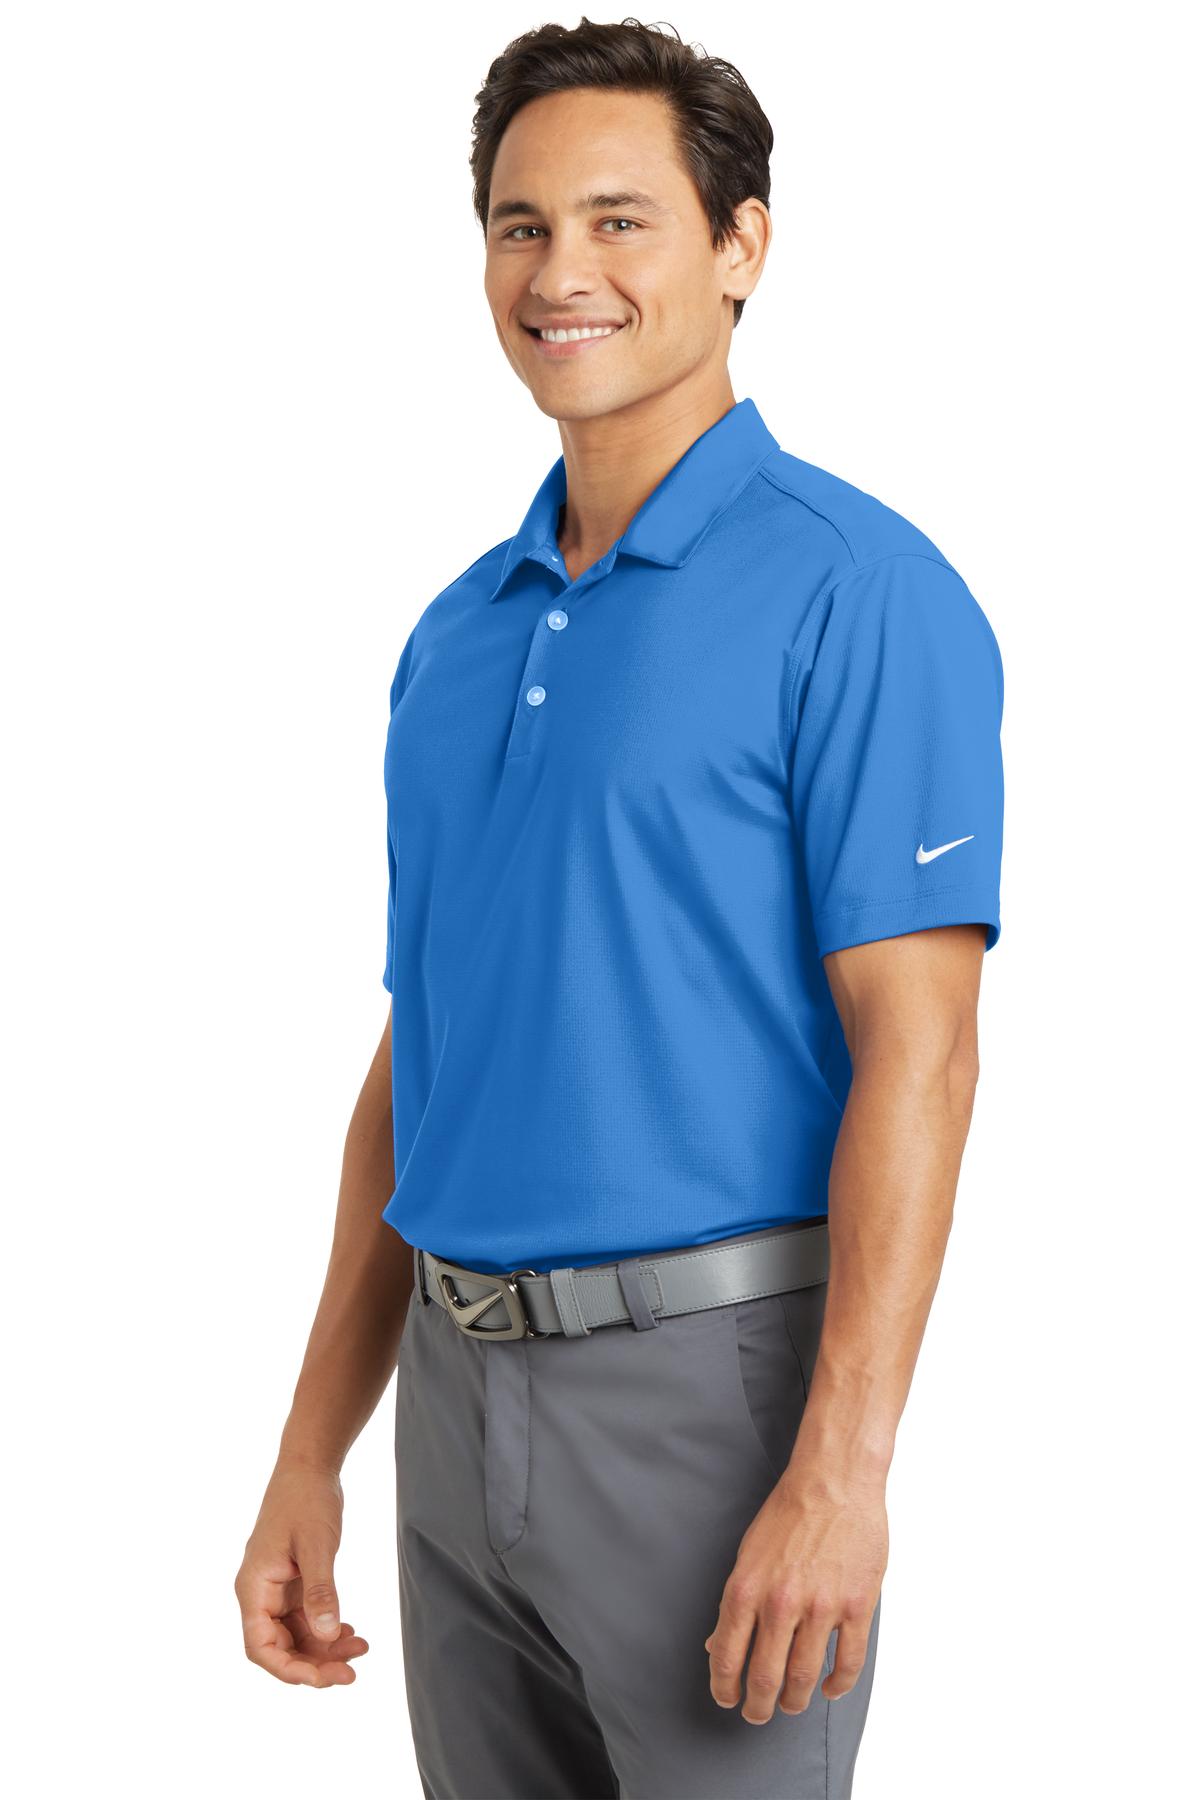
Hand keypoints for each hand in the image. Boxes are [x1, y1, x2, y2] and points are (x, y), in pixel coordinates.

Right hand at [235, 1463, 369, 1686]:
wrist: (309, 1466)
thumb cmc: (306, 1499)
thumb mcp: (316, 1545)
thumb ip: (320, 1591)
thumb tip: (327, 1635)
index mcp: (253, 1588)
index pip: (260, 1646)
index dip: (289, 1669)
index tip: (323, 1678)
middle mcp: (260, 1594)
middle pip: (279, 1647)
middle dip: (314, 1664)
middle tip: (351, 1673)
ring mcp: (276, 1590)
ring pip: (296, 1636)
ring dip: (325, 1648)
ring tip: (361, 1649)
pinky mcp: (293, 1583)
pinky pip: (306, 1618)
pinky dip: (327, 1628)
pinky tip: (351, 1632)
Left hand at [704, 1468, 886, 1723]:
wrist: (834, 1481)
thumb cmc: (788, 1512)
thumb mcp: (747, 1553)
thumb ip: (735, 1603)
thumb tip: (716, 1645)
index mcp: (747, 1589)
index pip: (727, 1656)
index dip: (724, 1688)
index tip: (727, 1700)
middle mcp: (781, 1603)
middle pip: (765, 1677)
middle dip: (758, 1706)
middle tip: (757, 1714)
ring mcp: (822, 1607)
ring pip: (804, 1678)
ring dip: (794, 1701)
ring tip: (790, 1705)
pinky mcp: (857, 1607)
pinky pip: (848, 1662)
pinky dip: (837, 1685)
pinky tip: (829, 1689)